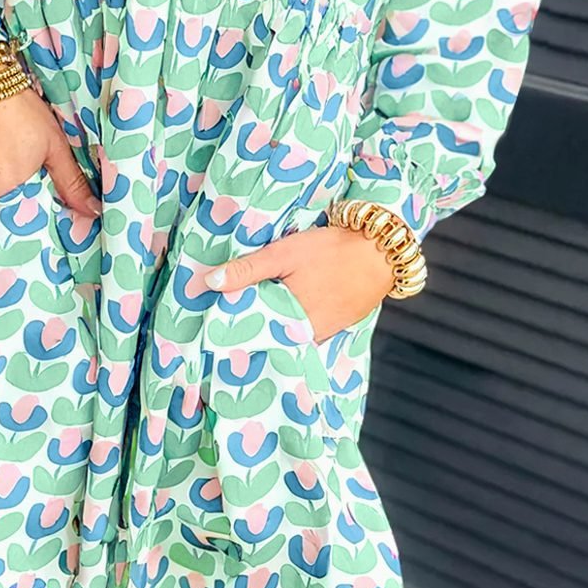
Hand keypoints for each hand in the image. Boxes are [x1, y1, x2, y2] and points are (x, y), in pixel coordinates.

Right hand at [0, 87, 100, 217]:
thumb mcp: (52, 143)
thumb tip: (92, 211)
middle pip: (3, 196)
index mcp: (9, 193)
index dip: (34, 189)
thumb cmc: (16, 108)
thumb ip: (70, 181)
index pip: (26, 206)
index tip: (35, 170)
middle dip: (13, 179)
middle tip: (14, 148)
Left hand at [205, 224, 392, 340]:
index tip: (207, 325)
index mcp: (287, 320)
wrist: (381, 252)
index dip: (227, 327)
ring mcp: (320, 334)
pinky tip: (279, 312)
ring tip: (247, 315)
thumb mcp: (284, 253)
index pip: (247, 332)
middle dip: (246, 329)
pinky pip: (302, 334)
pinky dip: (288, 326)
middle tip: (220, 323)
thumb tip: (209, 282)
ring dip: (268, 328)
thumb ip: (248, 270)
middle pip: (265, 337)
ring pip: (284, 336)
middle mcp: (303, 335)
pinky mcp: (333, 328)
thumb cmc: (332, 250)